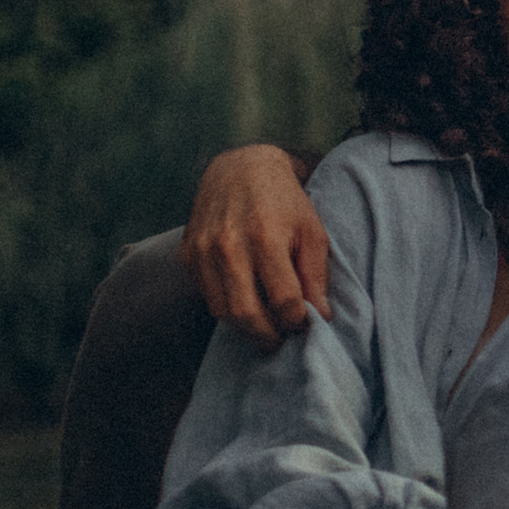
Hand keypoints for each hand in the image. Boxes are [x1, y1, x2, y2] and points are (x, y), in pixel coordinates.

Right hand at [181, 144, 328, 343]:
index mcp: (265, 237)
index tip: (305, 323)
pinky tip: (244, 300)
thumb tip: (322, 317)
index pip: (283, 299)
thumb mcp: (312, 231)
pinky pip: (206, 296)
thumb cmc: (285, 202)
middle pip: (246, 313)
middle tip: (282, 339)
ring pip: (221, 311)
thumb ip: (316, 275)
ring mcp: (202, 250)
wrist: (241, 169)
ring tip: (265, 325)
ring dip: (245, 327)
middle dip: (268, 336)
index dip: (297, 320)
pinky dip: (225, 307)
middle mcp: (228, 244)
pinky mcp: (186, 254)